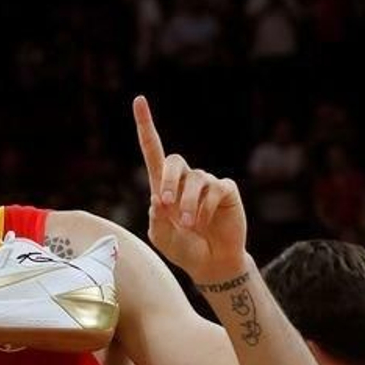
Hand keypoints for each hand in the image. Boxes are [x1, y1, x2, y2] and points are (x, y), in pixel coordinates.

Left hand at [133, 96, 247, 283]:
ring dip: (189, 205)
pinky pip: (214, 191)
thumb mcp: (161, 236)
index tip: (138, 101)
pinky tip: (205, 223)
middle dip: (168, 182)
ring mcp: (207, 183)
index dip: (146, 126)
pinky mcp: (226, 190)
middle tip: (166, 205)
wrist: (210, 263)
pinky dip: (206, 209)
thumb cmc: (183, 248)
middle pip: (174, 161)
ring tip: (190, 225)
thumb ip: (156, 218)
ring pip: (195, 180)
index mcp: (162, 186)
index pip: (153, 150)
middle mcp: (185, 179)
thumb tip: (159, 198)